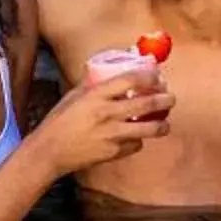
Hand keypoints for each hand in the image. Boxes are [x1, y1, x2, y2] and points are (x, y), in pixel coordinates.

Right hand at [34, 69, 173, 171]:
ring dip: (162, 124)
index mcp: (96, 95)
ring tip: (165, 123)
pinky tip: (136, 137)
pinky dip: (138, 140)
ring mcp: (112, 134)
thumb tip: (108, 68)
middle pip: (147, 103)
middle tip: (170, 98)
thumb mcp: (73, 96)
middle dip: (165, 100)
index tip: (157, 76)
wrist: (49, 151)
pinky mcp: (114, 152)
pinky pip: (136, 144)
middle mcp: (107, 113)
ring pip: (149, 128)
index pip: (131, 79)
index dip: (149, 76)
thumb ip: (93, 83)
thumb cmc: (59, 121)